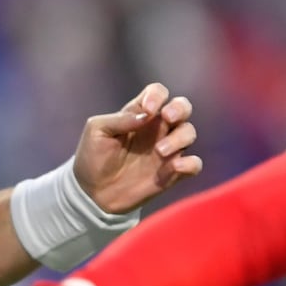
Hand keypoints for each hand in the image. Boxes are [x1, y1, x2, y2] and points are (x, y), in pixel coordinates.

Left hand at [73, 83, 202, 213]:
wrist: (92, 192)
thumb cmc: (92, 157)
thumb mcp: (97, 131)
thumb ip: (119, 119)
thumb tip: (147, 115)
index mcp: (139, 115)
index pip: (157, 93)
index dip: (157, 95)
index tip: (148, 109)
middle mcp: (157, 129)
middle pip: (182, 107)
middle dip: (180, 108)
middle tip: (168, 118)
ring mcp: (167, 150)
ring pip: (189, 133)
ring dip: (179, 138)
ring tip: (159, 151)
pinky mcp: (172, 173)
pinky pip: (194, 164)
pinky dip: (190, 164)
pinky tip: (175, 167)